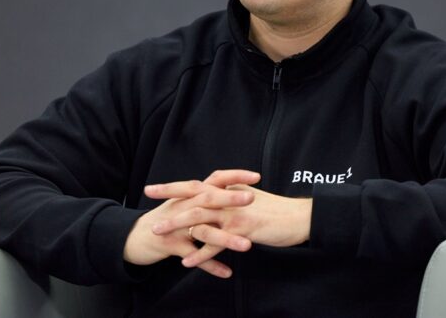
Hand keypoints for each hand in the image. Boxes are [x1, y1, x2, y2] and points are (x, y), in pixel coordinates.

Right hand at [122, 169, 259, 277]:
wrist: (135, 236)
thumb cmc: (164, 219)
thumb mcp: (183, 203)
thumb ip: (204, 196)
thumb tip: (230, 188)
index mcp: (190, 195)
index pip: (214, 179)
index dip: (234, 176)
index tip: (256, 175)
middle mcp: (184, 206)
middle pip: (208, 199)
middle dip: (230, 199)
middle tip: (252, 198)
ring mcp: (177, 226)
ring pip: (203, 231)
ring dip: (226, 239)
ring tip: (247, 245)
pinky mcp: (171, 245)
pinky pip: (194, 257)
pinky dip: (210, 265)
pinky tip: (227, 272)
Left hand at [148, 183, 311, 270]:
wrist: (299, 218)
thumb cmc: (276, 211)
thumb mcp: (251, 198)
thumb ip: (231, 197)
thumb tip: (217, 196)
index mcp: (228, 190)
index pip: (196, 184)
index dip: (173, 186)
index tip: (152, 188)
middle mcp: (228, 199)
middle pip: (192, 196)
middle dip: (167, 199)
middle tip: (146, 202)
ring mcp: (234, 214)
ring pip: (199, 218)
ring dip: (176, 226)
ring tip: (158, 233)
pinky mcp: (242, 231)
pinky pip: (216, 244)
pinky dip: (199, 253)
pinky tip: (185, 261)